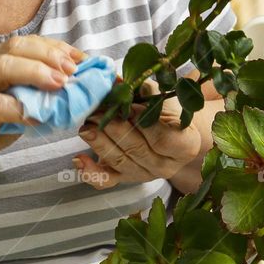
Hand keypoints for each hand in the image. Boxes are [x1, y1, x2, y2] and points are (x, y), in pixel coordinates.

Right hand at [0, 35, 84, 180]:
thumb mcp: (13, 99)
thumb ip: (36, 88)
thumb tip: (76, 83)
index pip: (28, 42)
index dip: (57, 48)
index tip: (82, 59)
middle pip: (16, 46)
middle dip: (50, 55)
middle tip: (73, 71)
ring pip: (4, 67)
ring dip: (37, 73)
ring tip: (60, 85)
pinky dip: (21, 110)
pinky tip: (38, 118)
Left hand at [73, 92, 201, 189]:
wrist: (170, 134)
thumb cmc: (169, 113)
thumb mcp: (164, 99)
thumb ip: (145, 91)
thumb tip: (119, 82)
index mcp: (185, 146)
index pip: (163, 138)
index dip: (144, 122)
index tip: (130, 107)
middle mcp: (166, 166)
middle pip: (136, 149)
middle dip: (114, 128)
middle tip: (97, 110)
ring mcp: (144, 175)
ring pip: (118, 161)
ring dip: (99, 141)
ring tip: (87, 124)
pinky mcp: (124, 179)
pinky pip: (106, 181)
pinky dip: (90, 171)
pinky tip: (79, 159)